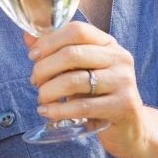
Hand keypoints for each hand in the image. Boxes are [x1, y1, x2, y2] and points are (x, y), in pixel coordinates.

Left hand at [24, 22, 152, 157]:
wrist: (129, 127)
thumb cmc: (98, 95)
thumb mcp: (79, 71)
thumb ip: (55, 52)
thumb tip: (27, 35)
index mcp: (108, 43)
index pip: (77, 30)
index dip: (49, 41)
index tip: (33, 56)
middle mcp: (119, 58)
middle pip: (72, 54)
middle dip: (44, 68)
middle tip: (35, 81)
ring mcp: (123, 82)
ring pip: (74, 81)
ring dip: (48, 91)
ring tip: (41, 99)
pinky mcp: (123, 106)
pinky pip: (82, 106)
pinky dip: (58, 110)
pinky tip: (47, 112)